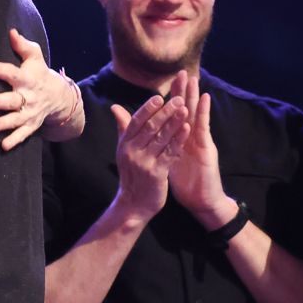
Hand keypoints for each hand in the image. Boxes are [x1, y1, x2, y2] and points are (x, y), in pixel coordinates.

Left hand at [0, 30, 79, 149]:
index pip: (12, 73)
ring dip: (2, 124)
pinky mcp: (31, 124)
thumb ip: (23, 45)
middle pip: (11, 100)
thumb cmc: (39, 73)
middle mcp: (28, 97)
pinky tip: (3, 146)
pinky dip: (14, 140)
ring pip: (16, 119)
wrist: (59, 96)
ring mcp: (30, 112)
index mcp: (27, 78)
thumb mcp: (34, 57)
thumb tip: (11, 32)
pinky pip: (23, 134)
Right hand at [111, 88, 189, 219]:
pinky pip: (170, 152)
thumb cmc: (132, 175)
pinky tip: (187, 129)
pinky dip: (178, 140)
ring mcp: (144, 163)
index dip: (148, 109)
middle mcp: (132, 152)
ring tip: (185, 109)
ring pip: (161, 138)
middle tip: (178, 99)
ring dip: (174, 122)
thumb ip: (124, 128)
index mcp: (124, 144)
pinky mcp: (156, 173)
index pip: (136, 122)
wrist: (133, 205)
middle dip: (165, 112)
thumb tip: (115, 107)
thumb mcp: (124, 151)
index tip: (159, 97)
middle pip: (150, 127)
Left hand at [164, 71, 235, 228]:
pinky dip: (204, 112)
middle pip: (185, 110)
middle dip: (182, 92)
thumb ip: (159, 147)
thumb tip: (147, 140)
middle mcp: (191, 137)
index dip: (171, 101)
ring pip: (196, 114)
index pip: (174, 117)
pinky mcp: (207, 148)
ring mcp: (200, 141)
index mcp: (180, 140)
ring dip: (194, 95)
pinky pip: (204, 128)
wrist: (201, 201)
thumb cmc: (186, 183)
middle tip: (180, 72)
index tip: (166, 83)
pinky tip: (204, 98)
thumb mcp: (167, 161)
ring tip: (193, 78)